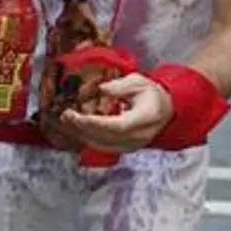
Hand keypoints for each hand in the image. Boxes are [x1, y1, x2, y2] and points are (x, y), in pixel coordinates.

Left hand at [55, 73, 171, 154]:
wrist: (164, 110)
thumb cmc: (151, 94)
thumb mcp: (139, 82)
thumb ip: (120, 86)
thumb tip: (102, 89)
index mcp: (145, 118)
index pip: (117, 126)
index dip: (95, 123)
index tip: (77, 116)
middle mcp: (139, 136)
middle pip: (106, 137)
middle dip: (82, 127)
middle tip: (66, 115)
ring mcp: (132, 145)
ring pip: (102, 144)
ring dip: (82, 134)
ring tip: (67, 120)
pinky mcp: (125, 148)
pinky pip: (103, 146)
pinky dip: (88, 138)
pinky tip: (77, 128)